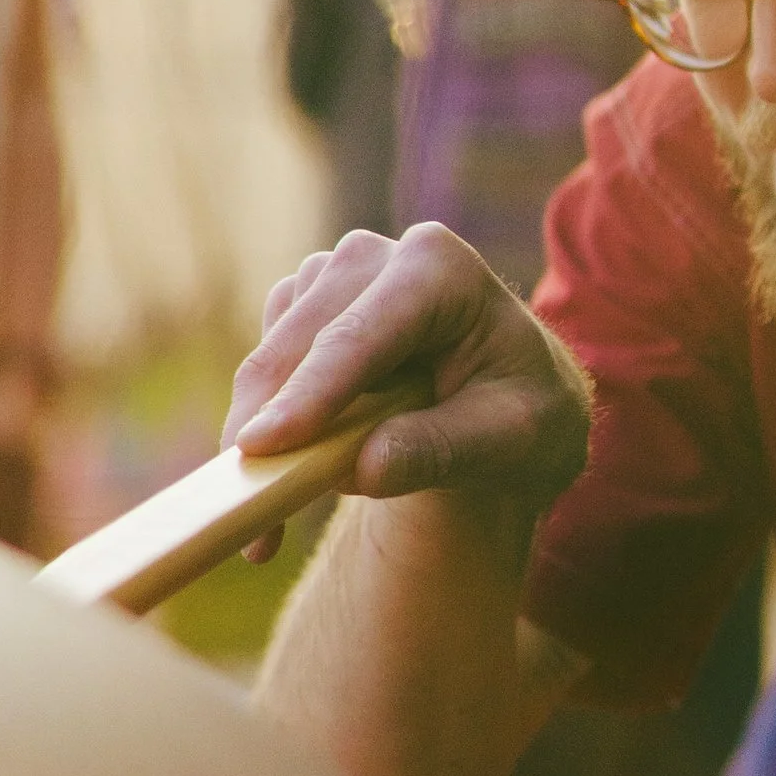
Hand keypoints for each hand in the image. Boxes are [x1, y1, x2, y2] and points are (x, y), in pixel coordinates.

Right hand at [224, 225, 591, 528]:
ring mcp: (334, 276)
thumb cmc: (524, 414)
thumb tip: (364, 466)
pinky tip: (287, 478)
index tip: (262, 447)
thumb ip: (445, 448)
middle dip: (268, 424)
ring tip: (269, 519)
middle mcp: (378, 256)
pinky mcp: (305, 307)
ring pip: (270, 356)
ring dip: (258, 433)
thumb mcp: (514, 440)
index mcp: (441, 268)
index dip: (310, 392)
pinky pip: (264, 368)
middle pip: (301, 343)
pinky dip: (261, 425)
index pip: (361, 336)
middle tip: (250, 513)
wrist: (510, 403)